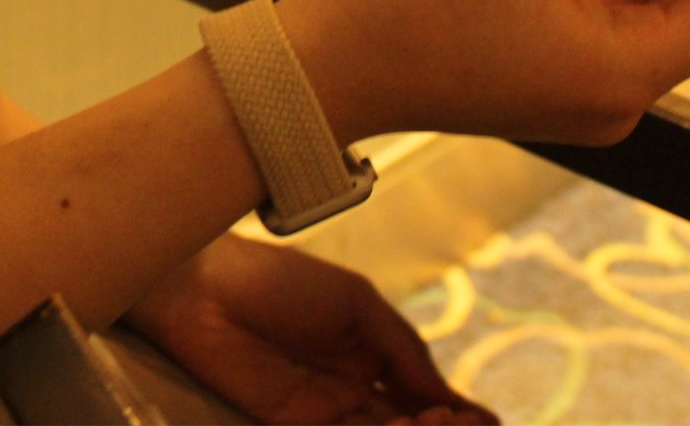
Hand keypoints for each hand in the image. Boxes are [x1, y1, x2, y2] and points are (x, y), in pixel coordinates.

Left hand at [124, 234, 493, 424]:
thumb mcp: (356, 302)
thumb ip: (400, 348)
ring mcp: (321, 413)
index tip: (484, 420)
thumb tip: (444, 394)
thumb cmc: (276, 279)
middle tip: (456, 422)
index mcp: (368, 356)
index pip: (420, 394)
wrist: (205, 285)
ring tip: (435, 424)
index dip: (453, 411)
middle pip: (407, 424)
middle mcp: (349, 390)